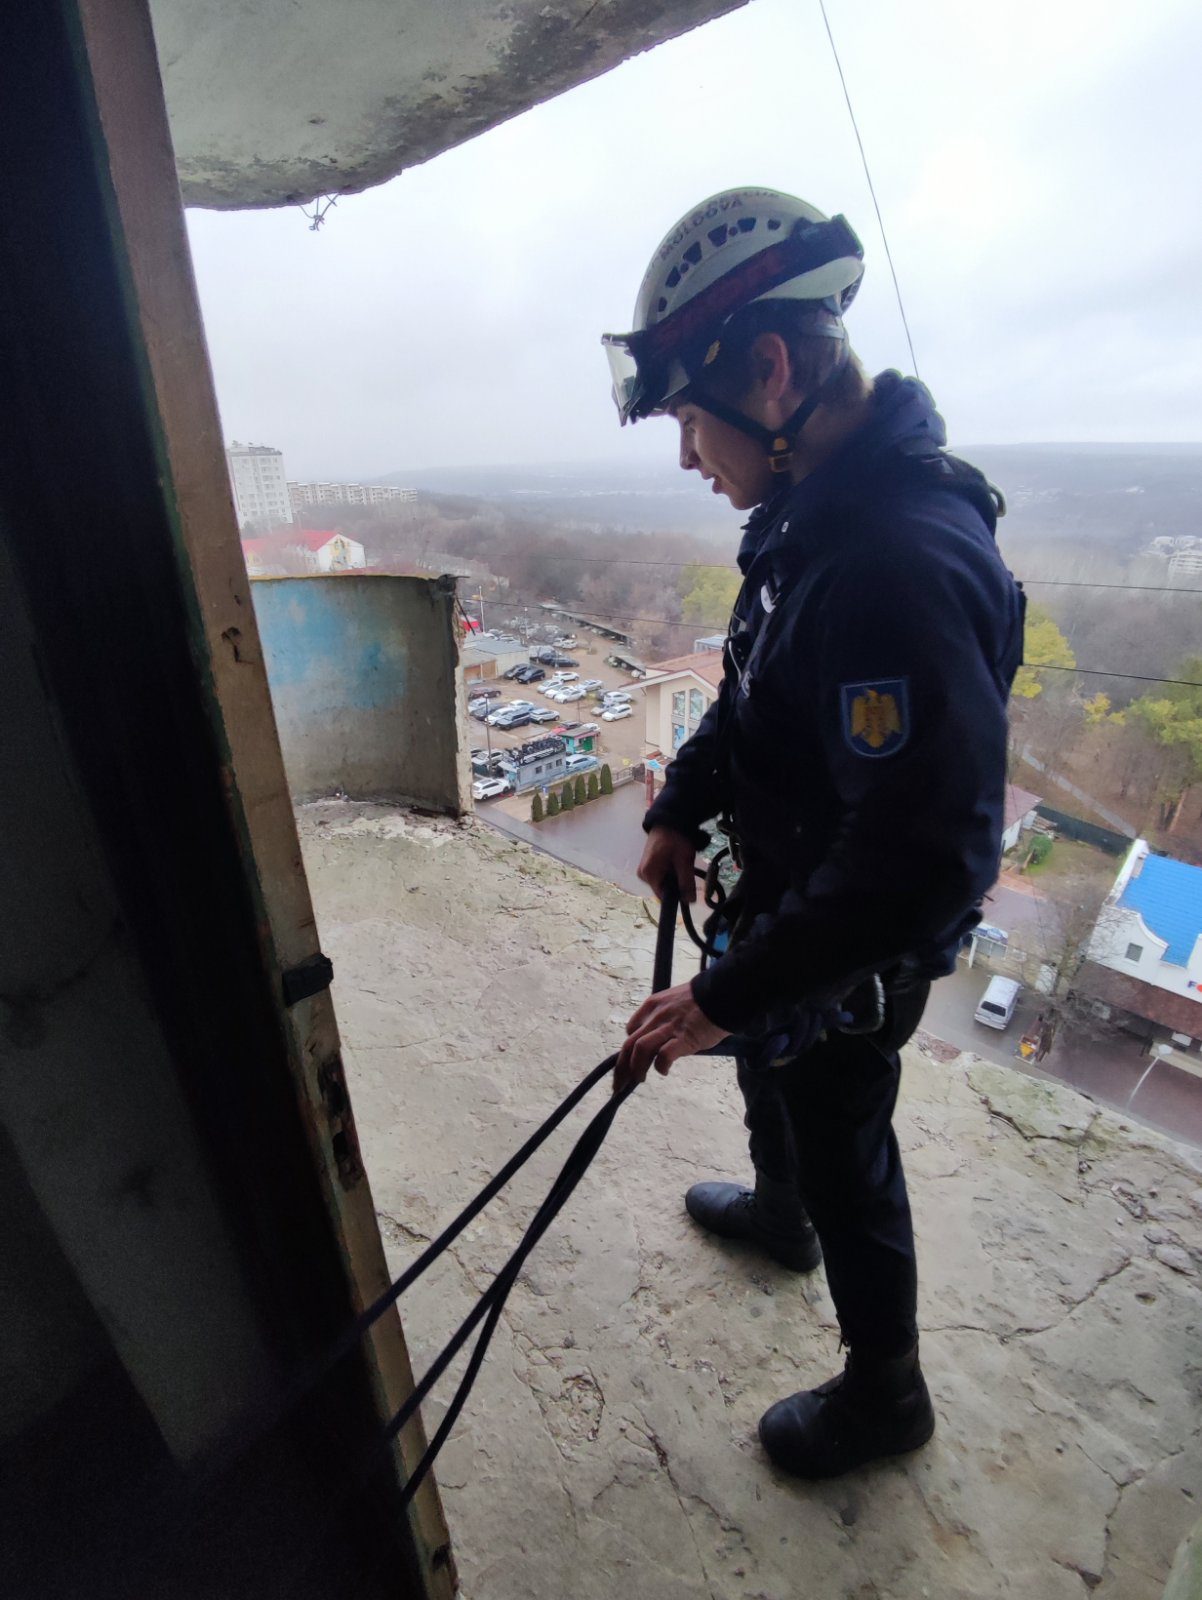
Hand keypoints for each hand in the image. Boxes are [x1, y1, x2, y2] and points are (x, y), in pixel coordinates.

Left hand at [614, 981, 728, 1094]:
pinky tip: (664, 1071)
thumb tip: (659, 1037)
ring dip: (636, 1068)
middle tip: (620, 1083)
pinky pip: (664, 1055)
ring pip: (640, 1048)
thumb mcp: (674, 1002)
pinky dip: (660, 1066)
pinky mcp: (684, 1038)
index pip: (631, 1030)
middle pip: (629, 1044)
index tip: (630, 1062)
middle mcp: (656, 1016)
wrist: (722, 994)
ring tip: (640, 1079)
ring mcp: (669, 1027)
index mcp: (652, 1006)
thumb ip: (664, 1017)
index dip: (628, 1049)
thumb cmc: (703, 1000)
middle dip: (621, 1067)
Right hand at [637, 825, 696, 902]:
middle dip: (676, 883)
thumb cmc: (675, 839)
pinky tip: (674, 860)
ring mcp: (643, 869)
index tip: (687, 884)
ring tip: (679, 861)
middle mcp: (642, 874)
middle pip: (663, 889)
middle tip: (684, 867)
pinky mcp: (647, 865)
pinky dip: (670, 871)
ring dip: (674, 876)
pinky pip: (660, 875)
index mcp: (648, 874)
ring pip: (663, 882)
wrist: (668, 820)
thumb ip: (686, 882)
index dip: (677, 893)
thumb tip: (689, 901)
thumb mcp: (684, 861)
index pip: (663, 896)